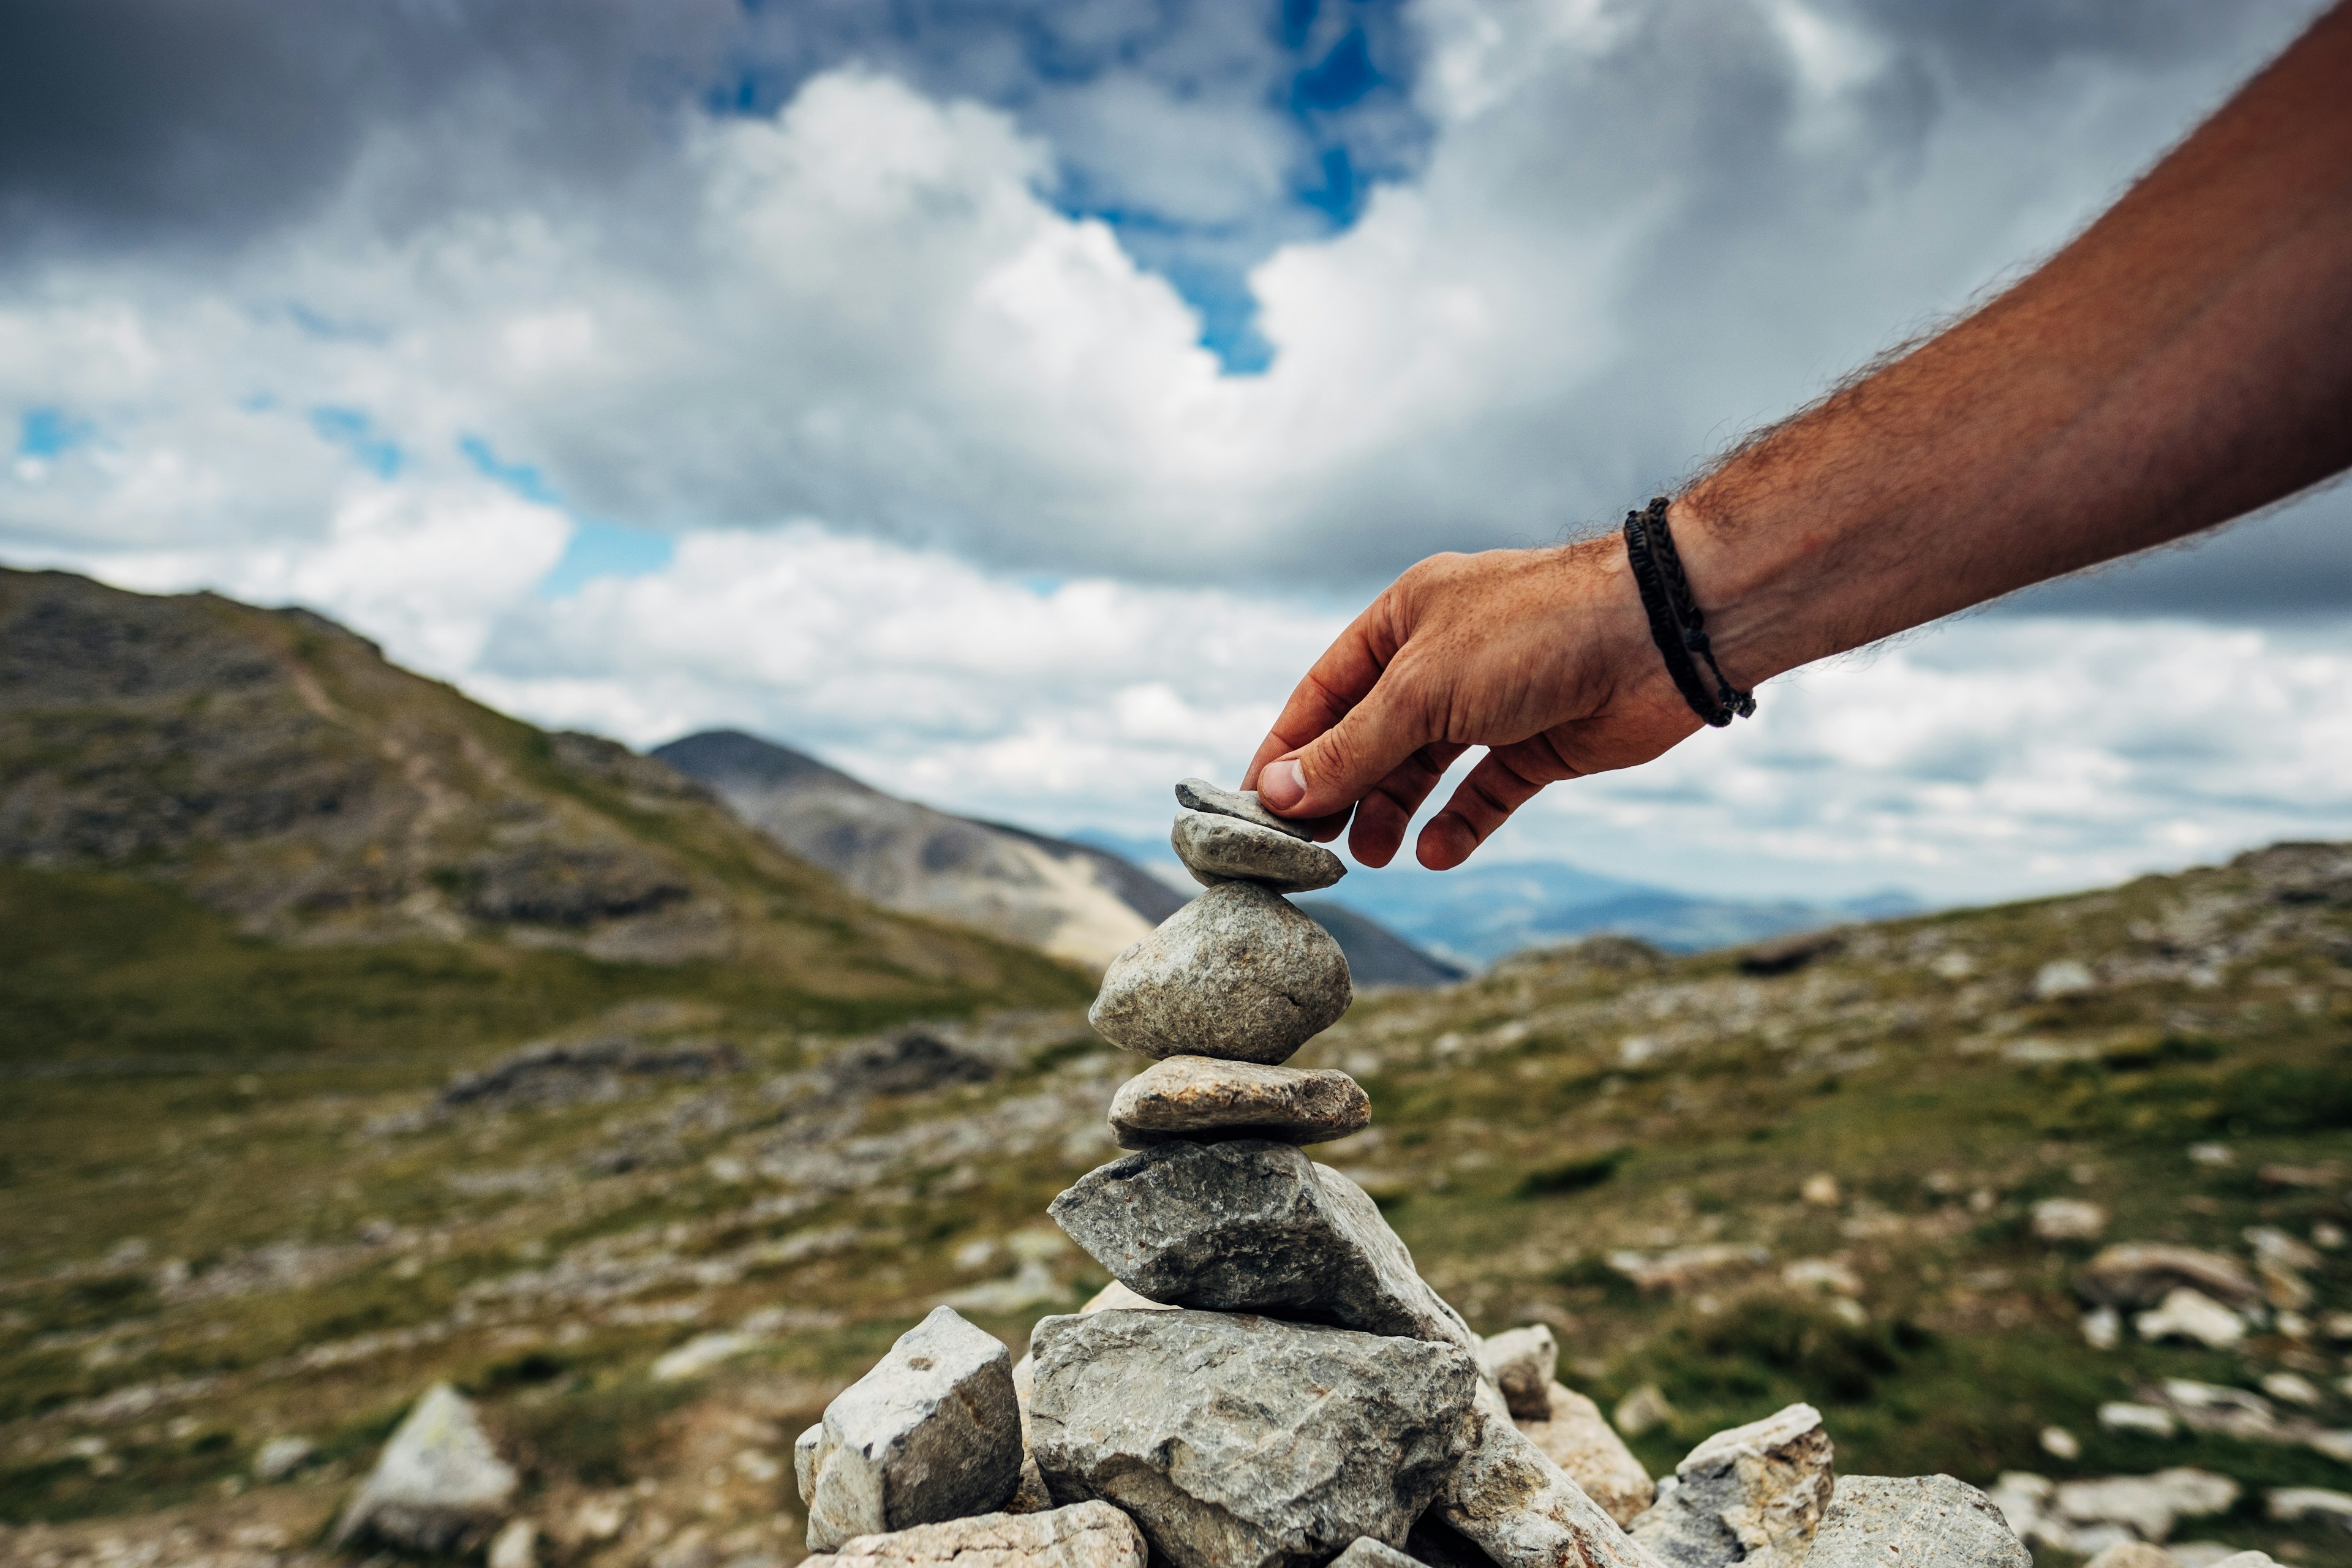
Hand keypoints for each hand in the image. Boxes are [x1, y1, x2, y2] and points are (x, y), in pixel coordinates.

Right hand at [1239, 536, 1705, 869]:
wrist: (1660, 636)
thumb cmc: (1533, 635)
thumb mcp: (1420, 692)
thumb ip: (1349, 750)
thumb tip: (1277, 796)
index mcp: (1405, 618)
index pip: (1326, 691)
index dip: (1290, 748)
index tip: (1256, 806)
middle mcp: (1445, 658)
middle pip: (1372, 735)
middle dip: (1340, 790)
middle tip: (1309, 848)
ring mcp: (1494, 702)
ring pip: (1425, 769)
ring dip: (1394, 813)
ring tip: (1372, 856)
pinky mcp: (1541, 743)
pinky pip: (1485, 792)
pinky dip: (1459, 824)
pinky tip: (1436, 854)